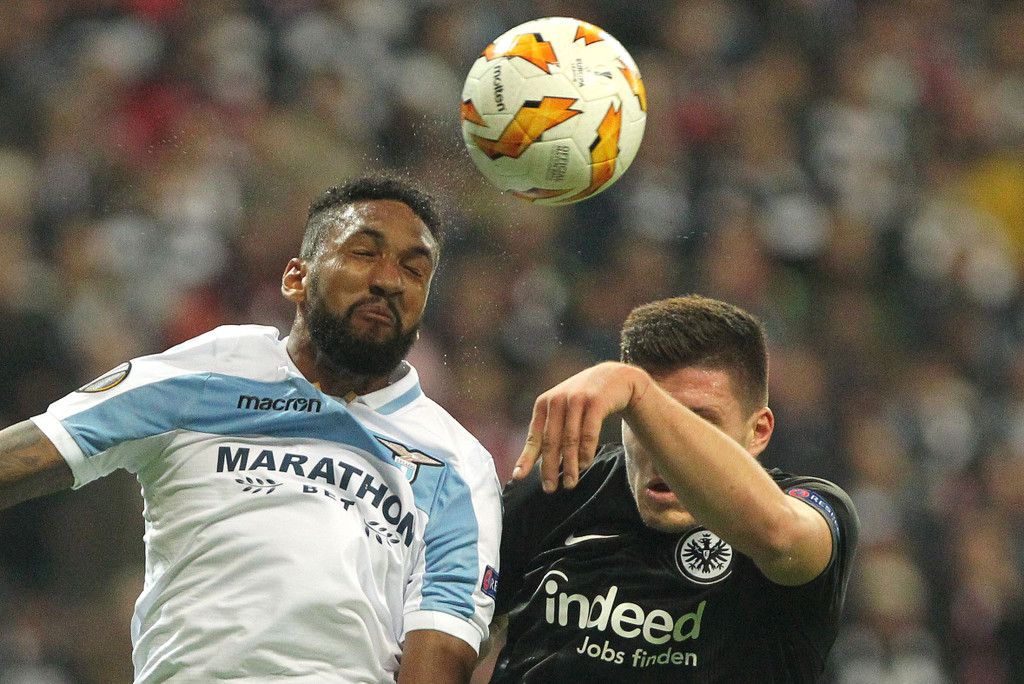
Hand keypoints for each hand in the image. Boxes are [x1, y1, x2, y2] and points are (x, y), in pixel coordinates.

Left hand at [512, 362, 649, 491]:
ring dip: (569, 465)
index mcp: (544, 404)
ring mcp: (577, 399)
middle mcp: (557, 400)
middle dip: (549, 467)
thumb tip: (527, 464)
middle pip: (551, 441)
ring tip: (569, 483)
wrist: (613, 378)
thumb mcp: (561, 411)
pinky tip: (584, 465)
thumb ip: (547, 432)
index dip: (526, 458)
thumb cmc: (582, 400)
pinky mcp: (596, 402)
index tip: (519, 477)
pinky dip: (586, 452)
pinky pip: (589, 432)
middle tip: (550, 489)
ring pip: (570, 439)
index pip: (534, 436)